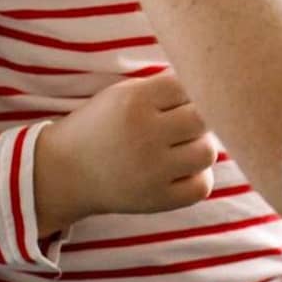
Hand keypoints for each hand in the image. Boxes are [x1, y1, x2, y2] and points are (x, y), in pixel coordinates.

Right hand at [36, 70, 219, 229]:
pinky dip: (198, 177)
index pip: (189, 86)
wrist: (65, 172)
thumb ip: (165, 86)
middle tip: (186, 122)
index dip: (192, 90)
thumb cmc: (104, 125)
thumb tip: (215, 82)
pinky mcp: (156, 200)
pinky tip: (182, 170)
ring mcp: (152, 171)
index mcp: (135, 102)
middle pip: (204, 117)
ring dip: (201, 146)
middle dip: (199, 117)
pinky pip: (201, 186)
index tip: (180, 99)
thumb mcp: (124, 94)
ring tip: (183, 145)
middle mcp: (145, 135)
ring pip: (208, 152)